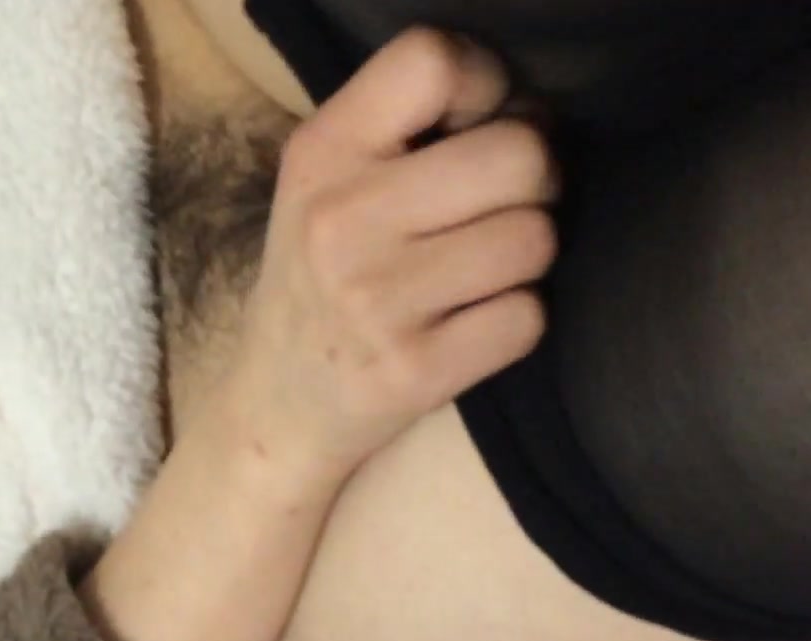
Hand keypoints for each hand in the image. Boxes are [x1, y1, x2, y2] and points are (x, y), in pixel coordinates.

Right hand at [226, 28, 557, 486]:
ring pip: (535, 239)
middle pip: (519, 155)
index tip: (478, 127)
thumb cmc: (324, 277)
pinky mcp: (413, 372)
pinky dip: (515, 322)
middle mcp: (342, 220)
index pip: (433, 63)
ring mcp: (377, 301)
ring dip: (526, 256)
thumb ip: (405, 129)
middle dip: (534, 181)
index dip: (488, 86)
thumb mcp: (327, 183)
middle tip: (502, 207)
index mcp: (321, 153)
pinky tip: (471, 325)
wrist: (275, 408)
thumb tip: (530, 109)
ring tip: (480, 271)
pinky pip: (527, 318)